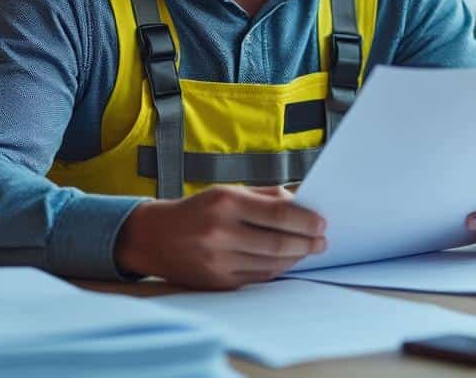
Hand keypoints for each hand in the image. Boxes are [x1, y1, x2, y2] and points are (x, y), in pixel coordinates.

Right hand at [115, 185, 325, 289]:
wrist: (153, 237)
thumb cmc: (197, 210)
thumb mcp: (228, 192)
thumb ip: (266, 196)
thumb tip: (303, 201)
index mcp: (226, 203)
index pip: (279, 214)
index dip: (306, 220)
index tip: (322, 222)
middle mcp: (221, 233)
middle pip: (278, 243)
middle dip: (307, 243)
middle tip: (322, 241)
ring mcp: (218, 261)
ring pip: (271, 264)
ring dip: (295, 258)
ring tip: (307, 250)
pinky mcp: (217, 282)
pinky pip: (258, 278)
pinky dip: (277, 270)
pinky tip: (286, 261)